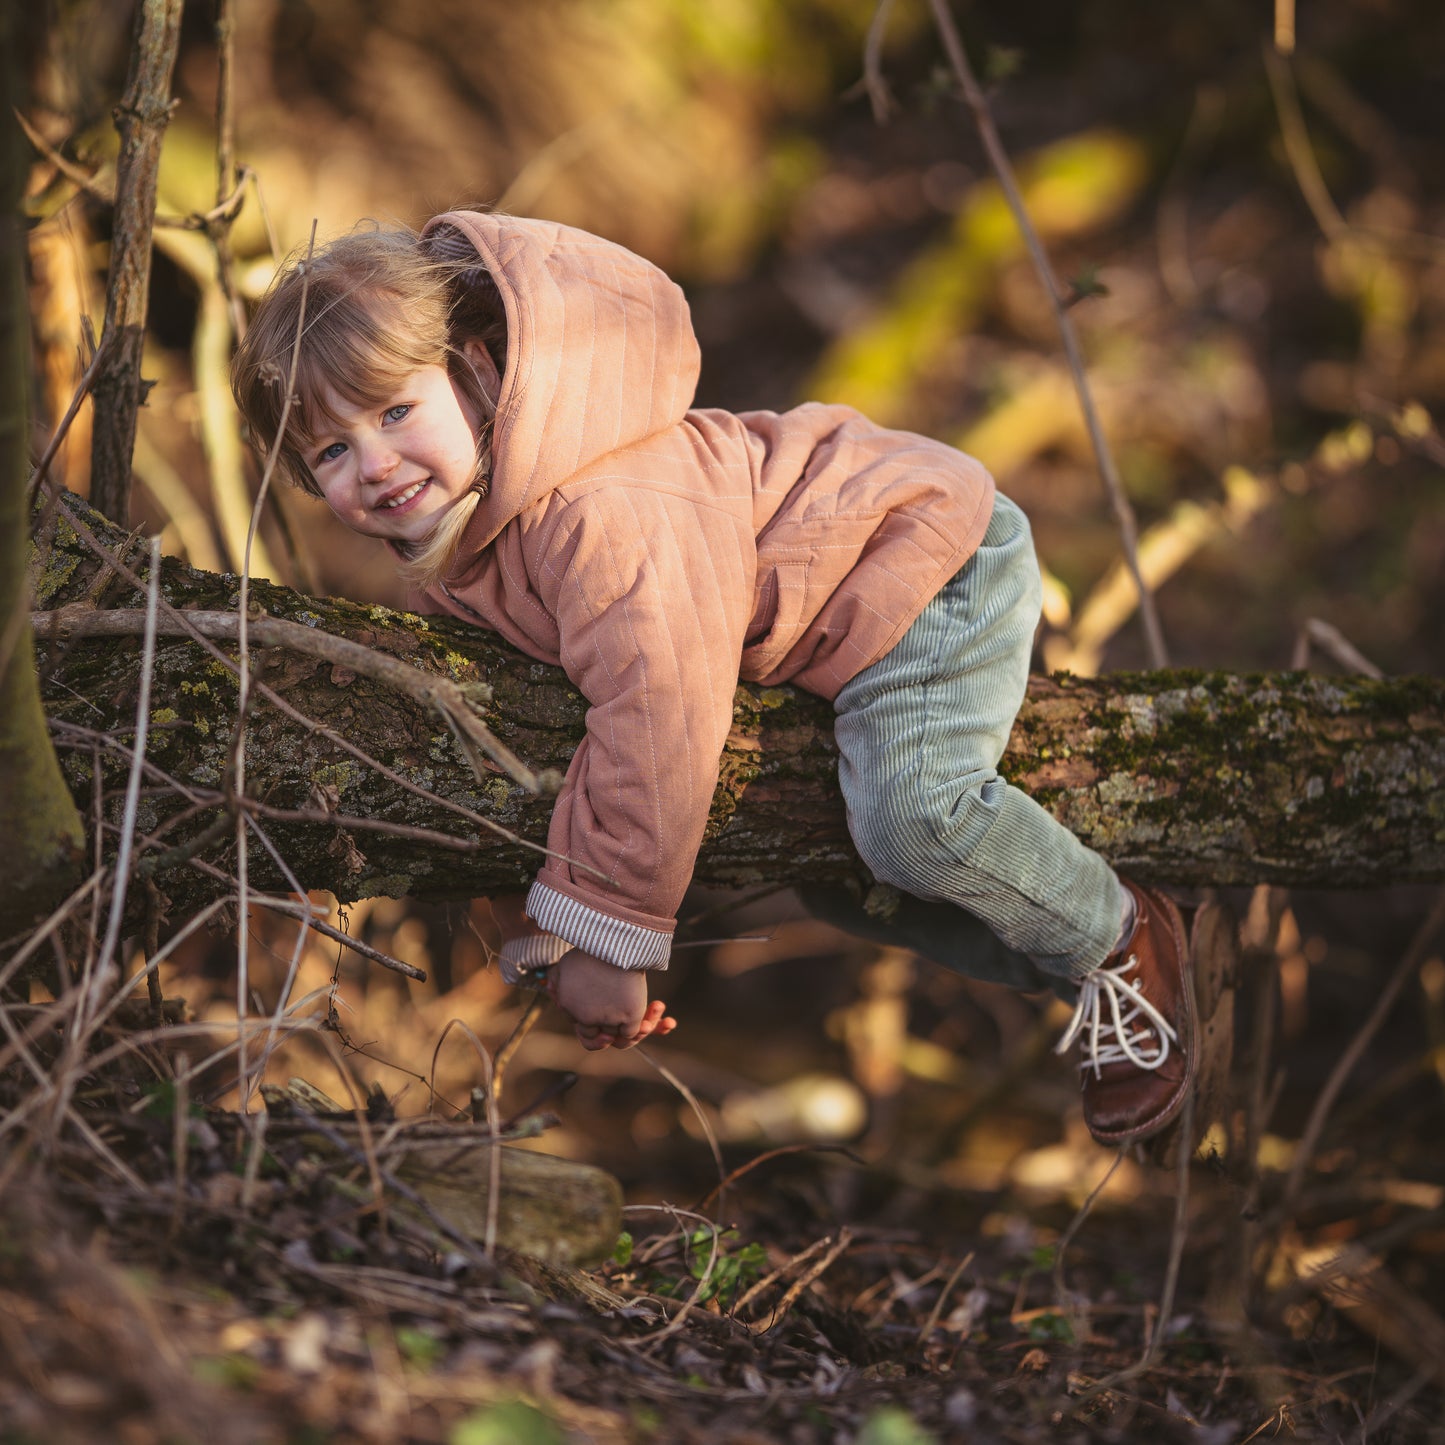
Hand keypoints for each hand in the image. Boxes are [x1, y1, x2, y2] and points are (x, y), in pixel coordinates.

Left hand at [547, 949, 677, 1050]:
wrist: (612, 940)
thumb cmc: (590, 949)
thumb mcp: (564, 964)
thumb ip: (556, 979)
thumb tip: (551, 992)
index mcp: (569, 1007)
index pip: (582, 1028)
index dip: (593, 1024)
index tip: (601, 1014)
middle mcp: (587, 1017)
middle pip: (598, 1035)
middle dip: (606, 1032)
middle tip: (615, 1025)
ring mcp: (609, 1018)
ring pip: (617, 1036)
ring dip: (628, 1029)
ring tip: (640, 1019)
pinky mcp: (630, 1015)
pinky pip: (633, 1032)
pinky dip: (641, 1027)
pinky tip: (651, 1012)